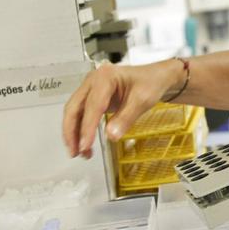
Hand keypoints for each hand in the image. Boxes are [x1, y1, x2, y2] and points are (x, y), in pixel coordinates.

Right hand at [61, 60, 182, 158]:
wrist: (156, 77)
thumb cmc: (150, 83)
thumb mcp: (143, 100)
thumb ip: (126, 118)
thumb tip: (111, 135)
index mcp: (105, 76)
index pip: (92, 105)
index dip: (87, 127)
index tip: (85, 145)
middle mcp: (93, 80)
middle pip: (74, 107)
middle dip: (72, 132)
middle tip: (76, 152)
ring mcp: (91, 88)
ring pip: (74, 112)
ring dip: (74, 133)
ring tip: (80, 152)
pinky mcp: (92, 97)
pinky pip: (81, 114)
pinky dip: (80, 129)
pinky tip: (85, 143)